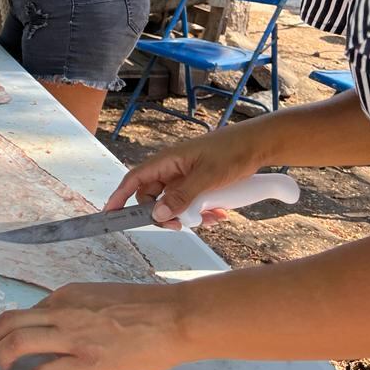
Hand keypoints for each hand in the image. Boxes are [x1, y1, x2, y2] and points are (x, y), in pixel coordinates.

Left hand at [0, 282, 188, 369]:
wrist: (172, 318)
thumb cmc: (146, 308)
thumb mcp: (100, 295)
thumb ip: (76, 306)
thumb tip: (60, 320)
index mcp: (67, 295)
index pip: (29, 310)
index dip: (18, 326)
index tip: (15, 336)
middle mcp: (62, 312)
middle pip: (9, 322)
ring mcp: (72, 338)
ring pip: (17, 343)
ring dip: (1, 356)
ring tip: (1, 366)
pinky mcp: (85, 364)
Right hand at [105, 122, 265, 227]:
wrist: (259, 145)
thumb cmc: (232, 152)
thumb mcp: (207, 177)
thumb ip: (181, 196)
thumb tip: (157, 214)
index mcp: (166, 161)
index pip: (134, 180)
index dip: (119, 196)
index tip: (109, 214)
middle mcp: (172, 169)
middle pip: (153, 197)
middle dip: (163, 214)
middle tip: (180, 225)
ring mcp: (185, 177)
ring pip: (173, 203)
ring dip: (187, 215)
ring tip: (211, 218)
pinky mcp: (198, 183)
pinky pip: (191, 202)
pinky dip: (201, 212)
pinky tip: (219, 214)